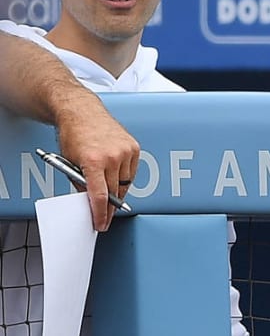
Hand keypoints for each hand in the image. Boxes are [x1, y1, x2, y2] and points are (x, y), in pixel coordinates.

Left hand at [54, 95, 138, 230]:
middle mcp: (112, 156)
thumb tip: (88, 200)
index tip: (101, 224)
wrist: (82, 112)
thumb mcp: (69, 162)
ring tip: (111, 200)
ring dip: (118, 194)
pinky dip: (125, 179)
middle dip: (109, 207)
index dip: (100, 214)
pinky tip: (117, 181)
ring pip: (126, 184)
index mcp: (93, 161)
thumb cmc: (73, 134)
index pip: (99, 195)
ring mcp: (125, 151)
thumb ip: (80, 183)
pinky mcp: (134, 147)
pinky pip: (132, 172)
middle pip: (114, 192)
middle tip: (105, 218)